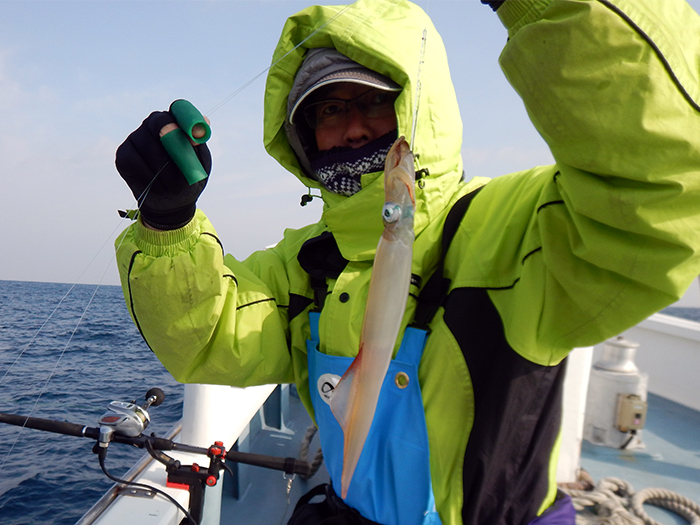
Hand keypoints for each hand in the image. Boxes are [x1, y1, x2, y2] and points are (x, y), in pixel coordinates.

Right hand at [115, 108, 211, 229]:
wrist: (173, 202)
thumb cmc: (189, 178)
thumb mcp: (199, 163)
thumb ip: (198, 146)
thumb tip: (200, 130)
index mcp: (174, 122)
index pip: (177, 112)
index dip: (185, 122)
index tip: (195, 139)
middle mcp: (152, 124)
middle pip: (159, 124)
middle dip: (174, 146)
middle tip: (185, 164)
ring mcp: (135, 138)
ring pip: (148, 147)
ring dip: (165, 170)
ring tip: (174, 186)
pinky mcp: (122, 155)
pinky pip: (136, 162)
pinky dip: (149, 177)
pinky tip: (156, 186)